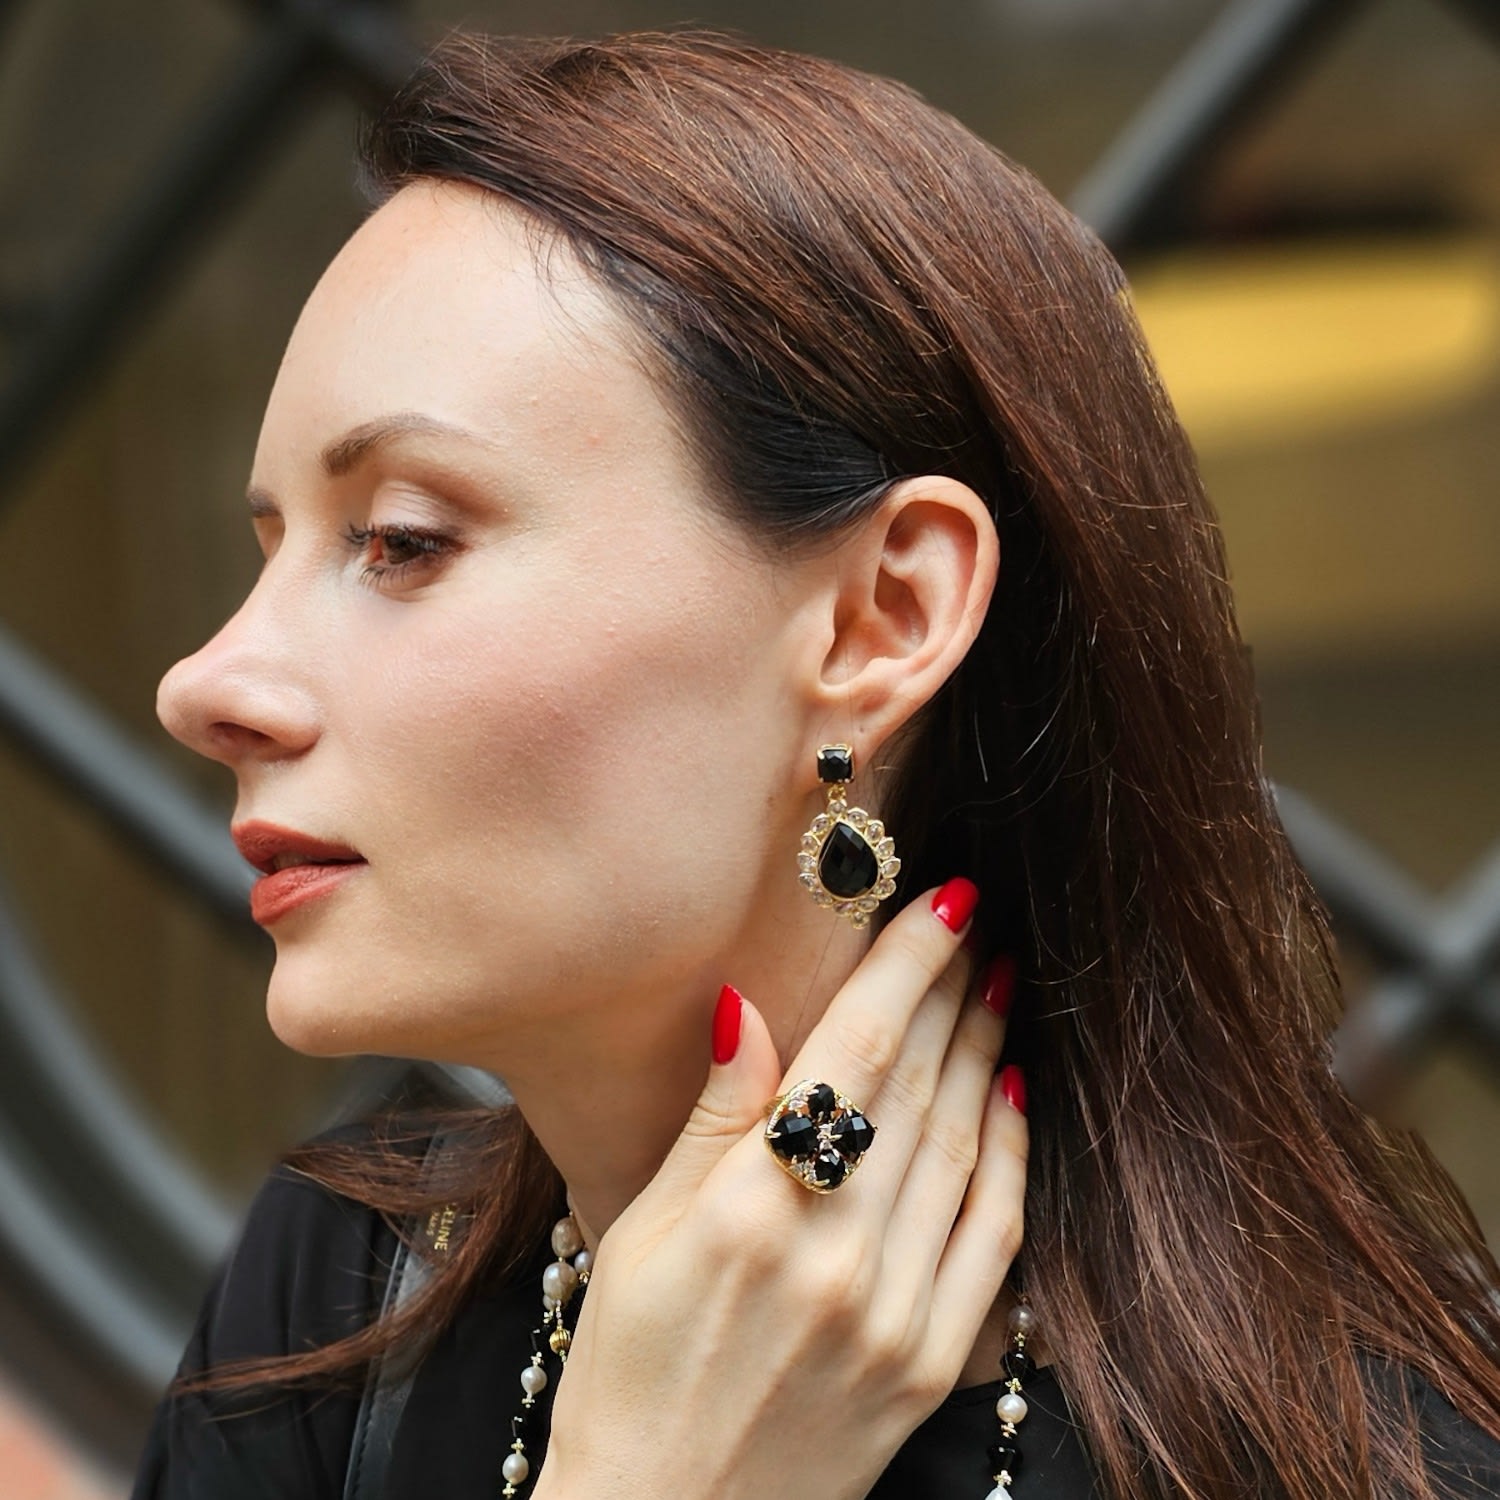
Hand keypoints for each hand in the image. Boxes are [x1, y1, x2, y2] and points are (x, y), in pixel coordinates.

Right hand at [532, 879, 1027, 1499]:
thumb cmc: (629, 1372)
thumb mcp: (643, 1230)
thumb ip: (711, 1116)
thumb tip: (749, 1005)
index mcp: (753, 1209)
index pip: (852, 1053)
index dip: (906, 965)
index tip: (944, 901)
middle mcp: (836, 1254)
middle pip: (917, 1088)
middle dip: (954, 993)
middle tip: (980, 929)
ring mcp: (895, 1312)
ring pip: (965, 1149)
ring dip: (987, 1055)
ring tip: (1000, 989)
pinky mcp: (932, 1364)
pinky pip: (995, 1239)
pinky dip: (1014, 1159)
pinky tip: (1015, 1098)